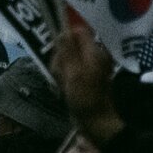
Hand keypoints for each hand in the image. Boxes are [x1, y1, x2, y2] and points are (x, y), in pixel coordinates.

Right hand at [51, 26, 122, 144]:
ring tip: (62, 82)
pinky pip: (68, 69)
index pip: (78, 31)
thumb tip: (62, 30)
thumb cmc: (85, 97)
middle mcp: (93, 56)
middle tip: (60, 72)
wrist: (95, 121)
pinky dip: (63, 76)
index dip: (65, 37)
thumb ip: (68, 50)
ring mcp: (89, 67)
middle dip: (60, 57)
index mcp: (94, 52)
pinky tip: (63, 87)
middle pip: (69, 45)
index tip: (57, 49)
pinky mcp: (84, 77)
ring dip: (60, 68)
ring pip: (66, 58)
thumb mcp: (74, 73)